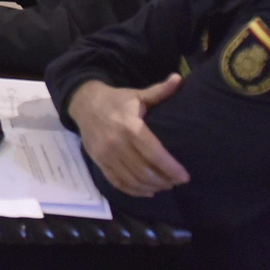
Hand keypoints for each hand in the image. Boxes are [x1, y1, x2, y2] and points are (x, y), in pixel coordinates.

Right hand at [67, 77, 190, 197]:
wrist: (84, 104)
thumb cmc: (116, 101)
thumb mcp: (137, 95)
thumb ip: (159, 91)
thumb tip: (180, 78)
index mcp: (129, 126)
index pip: (153, 153)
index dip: (170, 167)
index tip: (185, 176)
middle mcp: (116, 143)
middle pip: (144, 170)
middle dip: (164, 180)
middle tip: (176, 182)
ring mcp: (105, 154)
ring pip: (132, 179)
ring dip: (151, 187)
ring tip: (164, 186)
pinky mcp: (98, 161)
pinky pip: (117, 182)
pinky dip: (133, 190)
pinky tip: (147, 191)